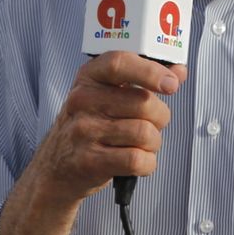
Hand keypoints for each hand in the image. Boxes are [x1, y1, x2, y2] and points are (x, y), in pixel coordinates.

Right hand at [0, 52, 186, 234]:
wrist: (55, 170)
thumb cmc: (89, 126)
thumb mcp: (106, 95)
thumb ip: (142, 80)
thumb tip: (178, 71)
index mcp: (88, 77)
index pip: (119, 63)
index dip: (150, 71)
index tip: (172, 83)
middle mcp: (82, 101)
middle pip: (144, 103)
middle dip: (160, 117)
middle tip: (152, 123)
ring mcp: (83, 132)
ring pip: (145, 133)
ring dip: (154, 143)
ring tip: (143, 144)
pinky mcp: (89, 161)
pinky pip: (137, 160)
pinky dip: (148, 163)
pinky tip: (139, 161)